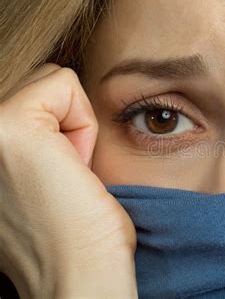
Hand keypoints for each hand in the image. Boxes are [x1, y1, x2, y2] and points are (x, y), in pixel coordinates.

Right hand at [0, 64, 137, 297]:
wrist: (80, 274)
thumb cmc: (73, 235)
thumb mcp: (34, 181)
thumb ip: (29, 146)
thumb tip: (49, 122)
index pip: (26, 98)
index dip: (58, 134)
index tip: (55, 181)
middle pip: (37, 85)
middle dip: (63, 124)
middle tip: (63, 176)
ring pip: (50, 82)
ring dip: (72, 127)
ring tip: (67, 174)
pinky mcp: (8, 128)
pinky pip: (64, 84)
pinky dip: (84, 125)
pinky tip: (75, 169)